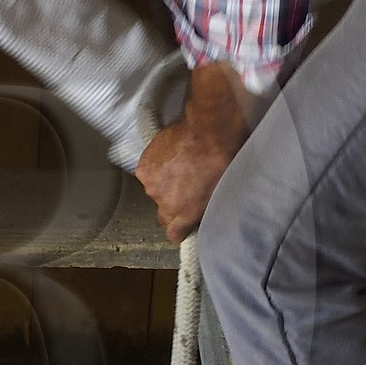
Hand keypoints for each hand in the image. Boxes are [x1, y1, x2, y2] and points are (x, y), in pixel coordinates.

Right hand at [136, 63, 250, 242]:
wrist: (209, 131)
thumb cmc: (221, 159)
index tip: (182, 223)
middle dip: (171, 203)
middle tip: (185, 187)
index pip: (173, 233)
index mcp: (184, 212)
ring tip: (178, 167)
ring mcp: (151, 183)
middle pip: (162, 210)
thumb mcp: (219, 193)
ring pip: (154, 190)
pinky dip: (156, 167)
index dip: (178, 227)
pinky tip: (170, 157)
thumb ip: (202, 209)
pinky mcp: (144, 166)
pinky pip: (148, 173)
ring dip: (163, 182)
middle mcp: (163, 201)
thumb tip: (198, 213)